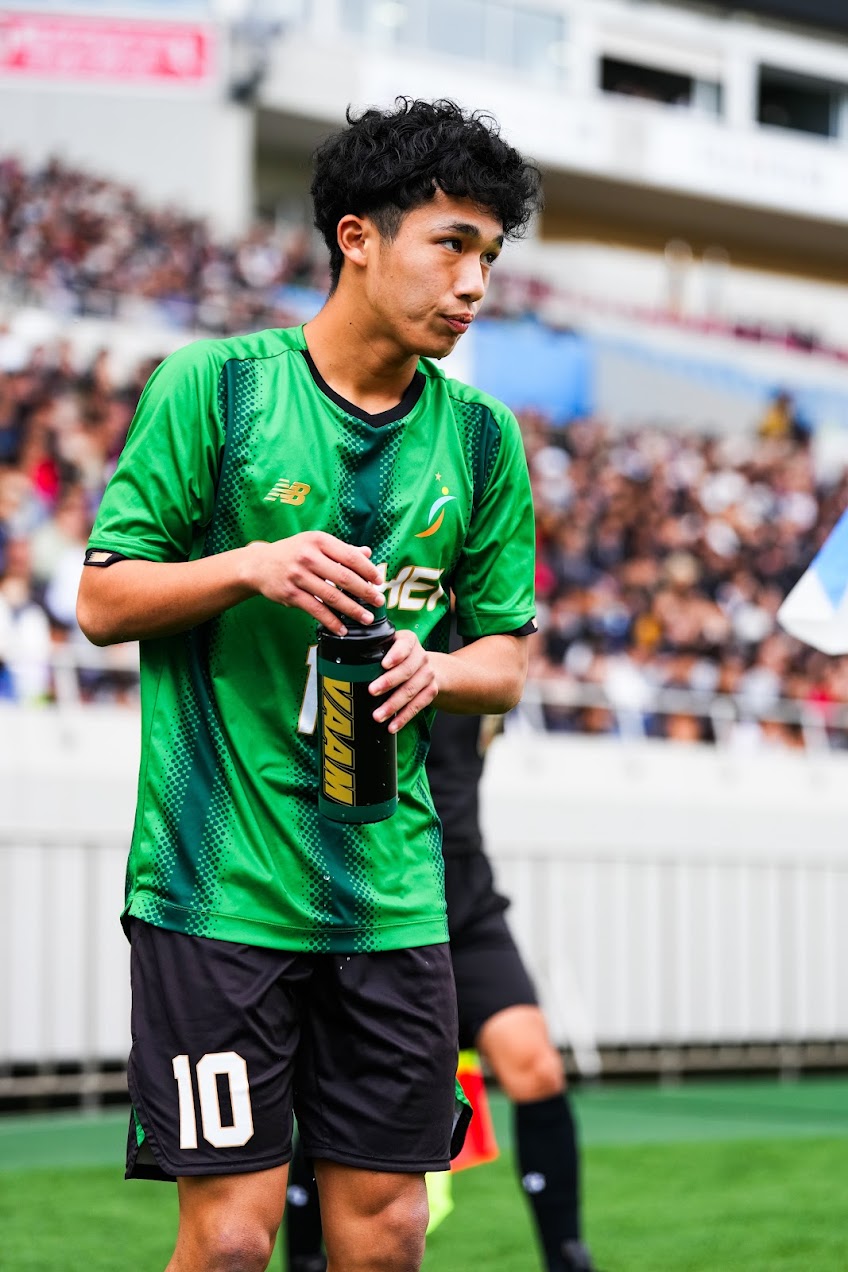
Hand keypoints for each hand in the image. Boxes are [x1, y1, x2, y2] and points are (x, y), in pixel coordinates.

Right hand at [244, 533, 384, 635]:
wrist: (258, 565)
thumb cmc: (292, 553)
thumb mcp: (315, 544)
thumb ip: (341, 549)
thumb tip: (367, 553)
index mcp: (319, 541)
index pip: (350, 556)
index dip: (368, 570)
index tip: (380, 581)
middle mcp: (308, 556)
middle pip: (344, 577)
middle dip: (366, 592)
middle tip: (379, 601)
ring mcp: (298, 576)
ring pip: (332, 596)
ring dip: (353, 610)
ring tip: (366, 618)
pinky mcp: (290, 594)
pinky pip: (316, 610)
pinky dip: (331, 621)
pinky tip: (342, 629)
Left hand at [369, 629, 437, 732]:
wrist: (426, 667)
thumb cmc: (398, 656)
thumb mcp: (389, 646)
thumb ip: (372, 649)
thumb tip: (339, 657)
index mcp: (409, 641)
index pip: (404, 646)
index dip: (395, 655)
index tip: (384, 664)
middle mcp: (421, 657)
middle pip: (406, 671)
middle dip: (388, 682)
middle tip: (372, 691)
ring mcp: (427, 675)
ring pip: (411, 691)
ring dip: (394, 705)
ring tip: (378, 716)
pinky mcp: (431, 691)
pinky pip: (418, 706)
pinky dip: (404, 717)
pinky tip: (392, 725)